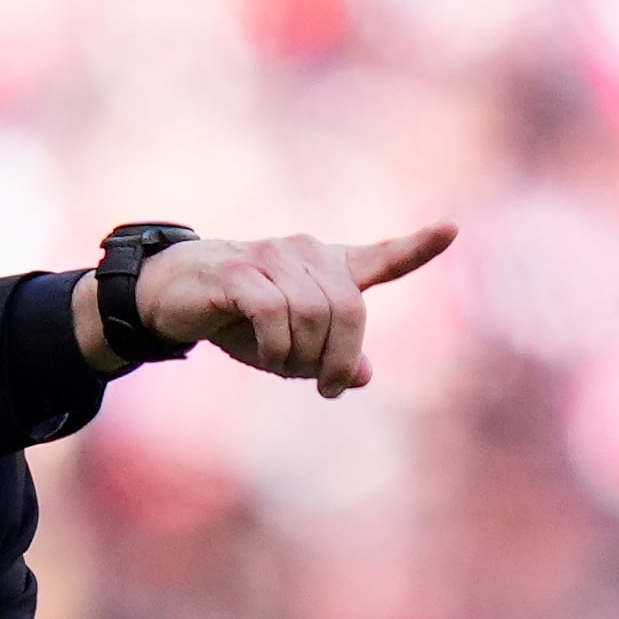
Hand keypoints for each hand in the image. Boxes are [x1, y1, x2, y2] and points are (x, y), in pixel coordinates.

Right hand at [77, 224, 456, 395]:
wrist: (169, 296)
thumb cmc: (234, 319)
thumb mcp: (286, 346)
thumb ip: (328, 356)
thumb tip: (364, 375)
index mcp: (325, 267)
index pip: (380, 258)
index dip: (417, 248)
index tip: (449, 230)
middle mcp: (306, 253)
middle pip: (348, 309)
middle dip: (340, 358)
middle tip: (325, 389)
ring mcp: (272, 258)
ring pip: (312, 315)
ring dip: (301, 356)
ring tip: (282, 367)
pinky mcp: (239, 273)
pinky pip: (274, 314)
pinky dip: (274, 346)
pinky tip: (264, 355)